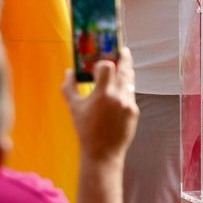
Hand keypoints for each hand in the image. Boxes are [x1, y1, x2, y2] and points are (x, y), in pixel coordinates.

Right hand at [62, 47, 138, 164]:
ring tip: (123, 65)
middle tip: (123, 50)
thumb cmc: (85, 129)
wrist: (103, 152)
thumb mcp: (74, 108)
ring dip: (126, 72)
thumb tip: (68, 71)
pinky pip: (131, 94)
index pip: (108, 66)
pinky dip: (125, 89)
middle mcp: (118, 96)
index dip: (103, 63)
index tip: (99, 65)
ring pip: (130, 81)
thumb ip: (69, 87)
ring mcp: (129, 103)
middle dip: (124, 58)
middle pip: (125, 69)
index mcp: (103, 94)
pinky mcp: (135, 110)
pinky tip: (120, 88)